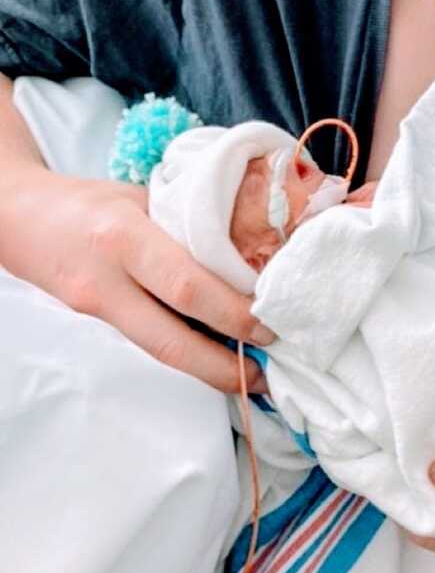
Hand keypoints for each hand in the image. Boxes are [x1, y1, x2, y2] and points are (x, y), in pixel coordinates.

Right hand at [0, 170, 273, 392]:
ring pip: (157, 351)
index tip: (270, 324)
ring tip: (250, 376)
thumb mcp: (142, 196)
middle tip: (268, 373)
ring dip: (207, 367)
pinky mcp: (91, 324)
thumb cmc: (89, 199)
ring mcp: (94, 309)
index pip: (186, 285)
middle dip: (224, 363)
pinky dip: (184, 350)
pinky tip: (214, 353)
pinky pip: (145, 340)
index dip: (232, 313)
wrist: (17, 216)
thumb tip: (252, 248)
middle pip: (170, 340)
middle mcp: (107, 280)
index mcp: (125, 236)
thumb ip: (187, 223)